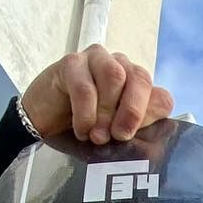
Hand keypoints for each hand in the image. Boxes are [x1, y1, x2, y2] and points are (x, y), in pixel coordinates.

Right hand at [20, 46, 173, 144]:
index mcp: (137, 87)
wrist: (42, 125)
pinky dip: (85, 114)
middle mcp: (120, 67)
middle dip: (132, 112)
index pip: (160, 97)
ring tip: (96, 137)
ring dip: (106, 112)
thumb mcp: (114, 138)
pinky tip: (81, 130)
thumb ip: (136, 134)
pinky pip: (85, 86)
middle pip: (141, 78)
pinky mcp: (71, 63)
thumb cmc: (83, 131)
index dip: (151, 118)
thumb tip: (157, 142)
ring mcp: (96, 59)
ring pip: (114, 76)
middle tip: (118, 137)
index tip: (135, 139)